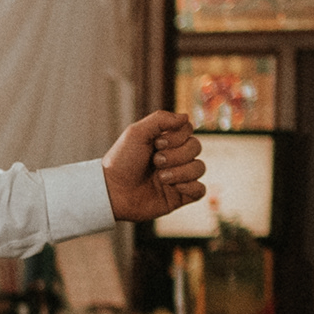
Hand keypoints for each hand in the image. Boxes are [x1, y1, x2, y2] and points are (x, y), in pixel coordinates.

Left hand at [102, 109, 207, 223]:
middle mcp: (175, 157)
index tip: (157, 143)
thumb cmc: (121, 161)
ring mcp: (179, 177)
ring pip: (199, 167)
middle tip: (156, 161)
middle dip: (176, 155)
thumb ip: (160, 119)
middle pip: (196, 147)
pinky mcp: (180, 196)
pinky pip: (200, 190)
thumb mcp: (136, 133)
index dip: (177, 136)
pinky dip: (190, 187)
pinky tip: (174, 187)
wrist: (113, 191)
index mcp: (166, 141)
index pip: (188, 130)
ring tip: (160, 178)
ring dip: (180, 171)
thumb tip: (186, 117)